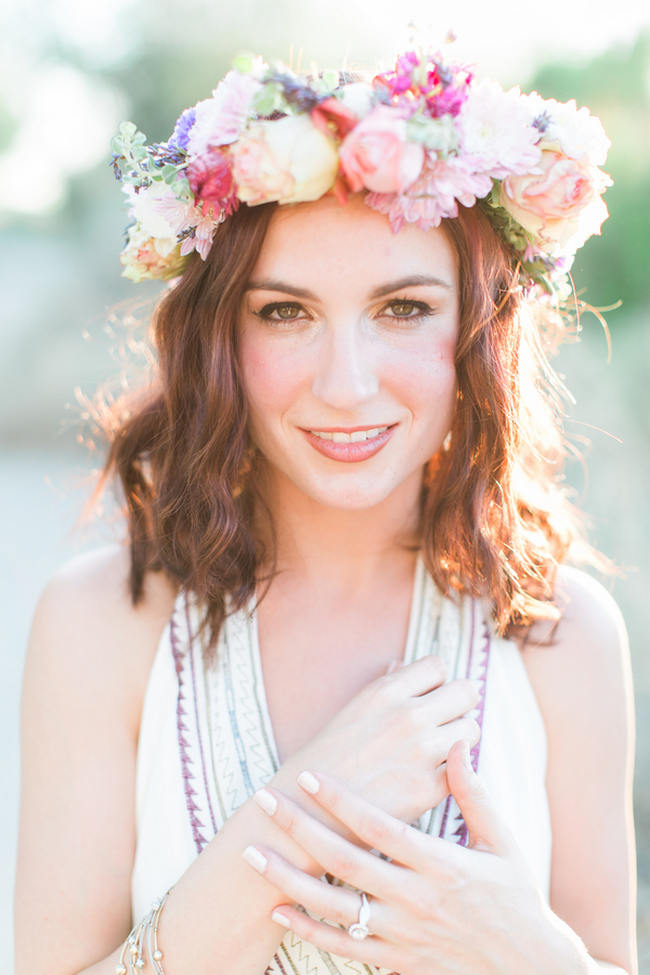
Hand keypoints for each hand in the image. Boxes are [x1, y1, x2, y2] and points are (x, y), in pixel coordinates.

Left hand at [246, 741, 560, 974]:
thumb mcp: (502, 843)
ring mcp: (403, 935)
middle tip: (266, 801)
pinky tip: (279, 908)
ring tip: (255, 853)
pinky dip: (308, 929)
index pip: (380, 828)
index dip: (342, 801)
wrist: (528, 969)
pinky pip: (343, 947)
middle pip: (346, 863)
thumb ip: (474, 794)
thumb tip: (458, 743)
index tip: (310, 775)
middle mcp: (417, 900)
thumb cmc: (517, 898)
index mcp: (442, 866)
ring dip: (289, 880)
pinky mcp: (396, 962)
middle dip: (301, 829)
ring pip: (334, 908)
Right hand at [271, 656, 480, 828]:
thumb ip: (386, 686)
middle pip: (466, 692)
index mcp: (386, 691)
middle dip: (459, 704)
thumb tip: (402, 665)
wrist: (307, 810)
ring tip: (441, 750)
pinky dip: (454, 772)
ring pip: (472, 728)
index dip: (437, 682)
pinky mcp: (429, 788)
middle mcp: (408, 715)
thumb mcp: (354, 709)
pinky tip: (435, 776)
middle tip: (446, 721)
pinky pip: (464, 768)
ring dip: (460, 738)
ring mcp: (421, 751)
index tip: (430, 698)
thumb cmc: (329, 757)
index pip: (437, 666)